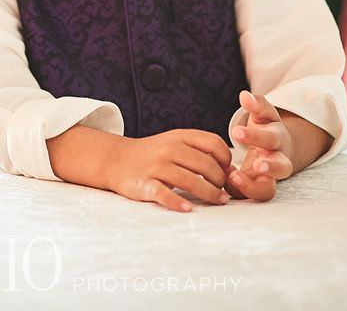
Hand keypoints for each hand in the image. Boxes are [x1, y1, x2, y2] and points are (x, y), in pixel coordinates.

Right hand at [107, 129, 232, 212]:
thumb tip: (230, 171)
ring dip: (209, 194)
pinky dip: (177, 203)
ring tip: (218, 201)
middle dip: (220, 181)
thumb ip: (199, 151)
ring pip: (190, 181)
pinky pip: (164, 194)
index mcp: (179, 136)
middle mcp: (169, 149)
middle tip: (223, 192)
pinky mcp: (145, 184)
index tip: (227, 172)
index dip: (226, 159)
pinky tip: (187, 209)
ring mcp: (156, 166)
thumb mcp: (175, 143)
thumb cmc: (153, 155)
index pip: (213, 143)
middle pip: (205, 165)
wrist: (117, 160)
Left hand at [225, 91, 293, 201]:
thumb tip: (244, 95)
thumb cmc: (265, 128)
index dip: (255, 136)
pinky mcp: (258, 189)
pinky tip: (225, 179)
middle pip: (282, 168)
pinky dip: (238, 191)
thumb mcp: (263, 114)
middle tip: (256, 165)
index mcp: (277, 139)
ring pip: (268, 190)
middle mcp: (278, 160)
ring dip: (252, 187)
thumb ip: (257, 105)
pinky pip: (251, 197)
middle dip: (270, 167)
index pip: (271, 137)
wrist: (274, 149)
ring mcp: (269, 179)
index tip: (235, 133)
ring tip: (233, 178)